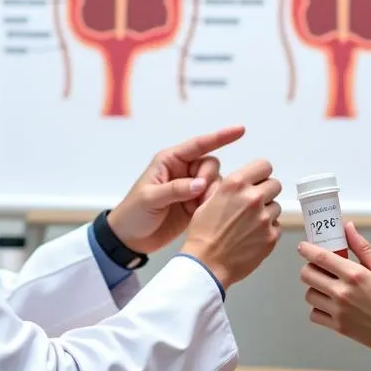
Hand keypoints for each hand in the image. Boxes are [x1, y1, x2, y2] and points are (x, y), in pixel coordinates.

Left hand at [106, 126, 244, 254]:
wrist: (130, 239)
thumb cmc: (134, 213)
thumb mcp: (150, 198)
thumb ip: (176, 189)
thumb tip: (201, 184)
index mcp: (170, 161)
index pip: (199, 145)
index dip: (220, 137)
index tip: (240, 130)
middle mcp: (183, 171)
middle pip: (210, 165)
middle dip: (209, 179)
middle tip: (198, 198)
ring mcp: (190, 188)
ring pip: (215, 183)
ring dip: (210, 195)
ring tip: (195, 209)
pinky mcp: (196, 205)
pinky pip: (213, 199)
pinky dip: (210, 206)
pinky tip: (197, 215)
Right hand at [180, 159, 281, 289]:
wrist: (206, 264)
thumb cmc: (203, 235)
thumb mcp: (207, 200)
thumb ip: (227, 187)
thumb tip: (241, 182)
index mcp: (235, 184)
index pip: (264, 166)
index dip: (261, 174)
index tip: (258, 180)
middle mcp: (252, 197)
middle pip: (275, 184)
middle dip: (266, 192)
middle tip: (254, 204)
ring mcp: (264, 217)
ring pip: (276, 206)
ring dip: (267, 212)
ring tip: (250, 224)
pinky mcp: (271, 236)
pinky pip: (277, 226)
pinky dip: (268, 230)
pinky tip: (252, 236)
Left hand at [299, 222, 370, 357]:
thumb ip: (363, 248)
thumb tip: (348, 228)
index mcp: (355, 275)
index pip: (320, 257)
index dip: (307, 249)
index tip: (303, 246)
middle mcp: (342, 292)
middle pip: (308, 275)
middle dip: (309, 267)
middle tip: (319, 267)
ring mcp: (338, 311)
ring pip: (309, 294)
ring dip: (314, 287)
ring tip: (327, 286)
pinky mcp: (338, 327)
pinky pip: (314, 314)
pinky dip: (318, 308)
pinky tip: (330, 303)